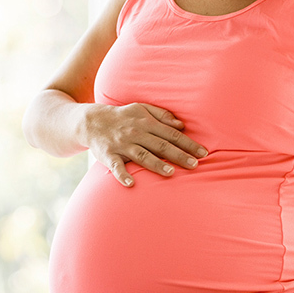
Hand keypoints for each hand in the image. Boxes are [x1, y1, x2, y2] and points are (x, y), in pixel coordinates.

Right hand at [81, 103, 207, 186]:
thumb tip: (182, 125)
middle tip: (195, 165)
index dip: (187, 143)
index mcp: (145, 123)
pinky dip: (123, 175)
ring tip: (171, 172)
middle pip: (160, 145)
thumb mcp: (141, 109)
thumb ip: (161, 115)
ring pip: (142, 155)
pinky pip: (116, 166)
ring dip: (156, 164)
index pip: (171, 134)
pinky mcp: (108, 155)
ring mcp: (122, 145)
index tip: (203, 153)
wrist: (91, 121)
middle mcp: (135, 133)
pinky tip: (131, 184)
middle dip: (178, 155)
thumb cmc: (122, 116)